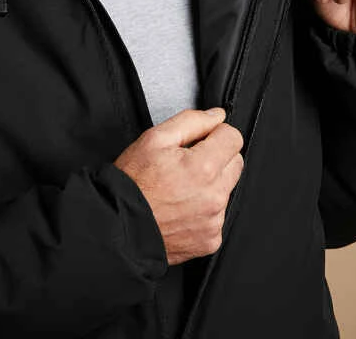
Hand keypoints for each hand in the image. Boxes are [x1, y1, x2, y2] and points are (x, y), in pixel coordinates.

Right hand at [113, 108, 243, 265]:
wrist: (120, 225)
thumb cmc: (133, 183)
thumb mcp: (155, 139)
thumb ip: (192, 121)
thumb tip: (217, 116)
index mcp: (202, 168)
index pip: (233, 138)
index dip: (215, 133)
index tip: (202, 140)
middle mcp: (213, 196)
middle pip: (235, 163)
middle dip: (217, 157)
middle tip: (188, 163)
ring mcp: (213, 221)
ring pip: (227, 190)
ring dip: (211, 184)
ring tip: (181, 187)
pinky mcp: (210, 240)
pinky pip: (218, 216)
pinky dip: (205, 210)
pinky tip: (183, 207)